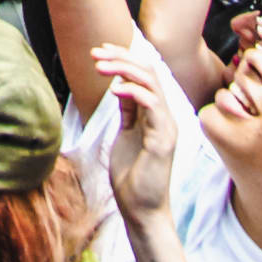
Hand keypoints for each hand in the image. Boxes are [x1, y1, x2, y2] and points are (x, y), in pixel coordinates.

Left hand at [95, 43, 180, 223]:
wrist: (141, 210)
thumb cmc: (132, 177)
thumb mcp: (125, 135)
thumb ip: (128, 112)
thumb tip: (119, 86)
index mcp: (156, 114)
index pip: (145, 73)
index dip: (124, 58)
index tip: (100, 51)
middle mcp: (165, 116)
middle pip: (149, 71)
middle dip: (121, 57)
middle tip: (95, 54)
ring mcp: (166, 126)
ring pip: (151, 83)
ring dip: (123, 69)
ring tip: (99, 66)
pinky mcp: (163, 140)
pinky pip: (152, 105)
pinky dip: (133, 91)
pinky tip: (113, 90)